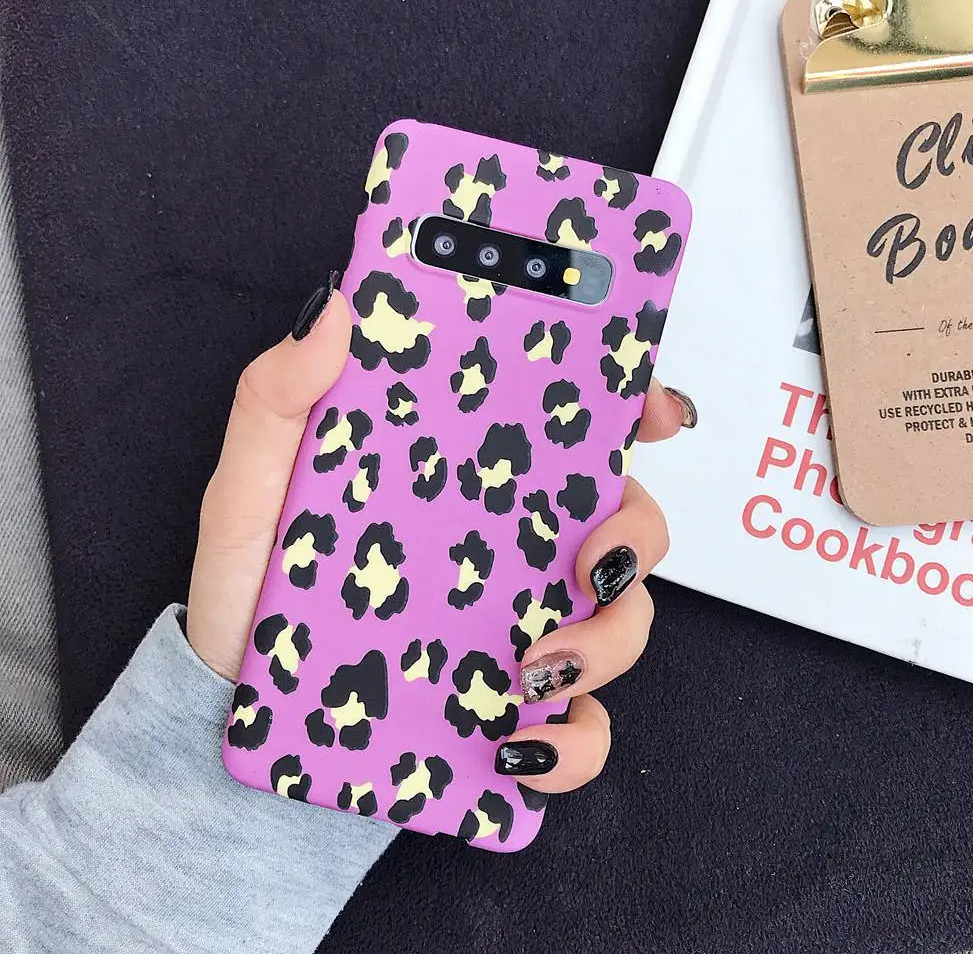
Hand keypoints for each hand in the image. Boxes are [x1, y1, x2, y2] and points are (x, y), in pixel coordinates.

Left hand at [187, 280, 696, 795]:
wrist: (234, 703)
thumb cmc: (250, 586)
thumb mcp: (249, 485)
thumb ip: (277, 397)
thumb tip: (340, 308)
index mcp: (471, 481)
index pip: (574, 431)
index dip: (634, 409)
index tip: (655, 411)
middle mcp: (513, 550)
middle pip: (623, 522)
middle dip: (638, 534)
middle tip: (594, 560)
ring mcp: (520, 630)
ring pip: (621, 622)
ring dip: (607, 642)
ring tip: (533, 667)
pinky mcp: (511, 710)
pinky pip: (581, 733)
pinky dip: (573, 746)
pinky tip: (519, 747)